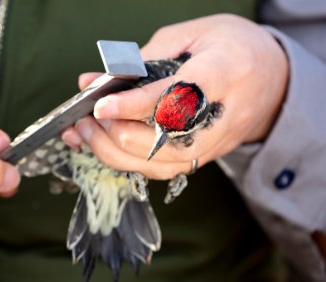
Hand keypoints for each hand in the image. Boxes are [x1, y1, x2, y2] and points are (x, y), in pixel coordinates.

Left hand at [62, 14, 287, 178]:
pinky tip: (106, 145)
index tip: (101, 106)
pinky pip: (162, 169)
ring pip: (160, 164)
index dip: (135, 105)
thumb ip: (144, 59)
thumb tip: (97, 82)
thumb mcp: (191, 34)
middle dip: (118, 136)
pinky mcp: (204, 157)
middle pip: (166, 143)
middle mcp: (222, 116)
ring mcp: (214, 143)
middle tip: (87, 120)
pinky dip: (128, 161)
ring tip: (87, 133)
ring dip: (116, 153)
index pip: (178, 98)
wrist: (271, 79)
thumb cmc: (230, 48)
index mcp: (226, 72)